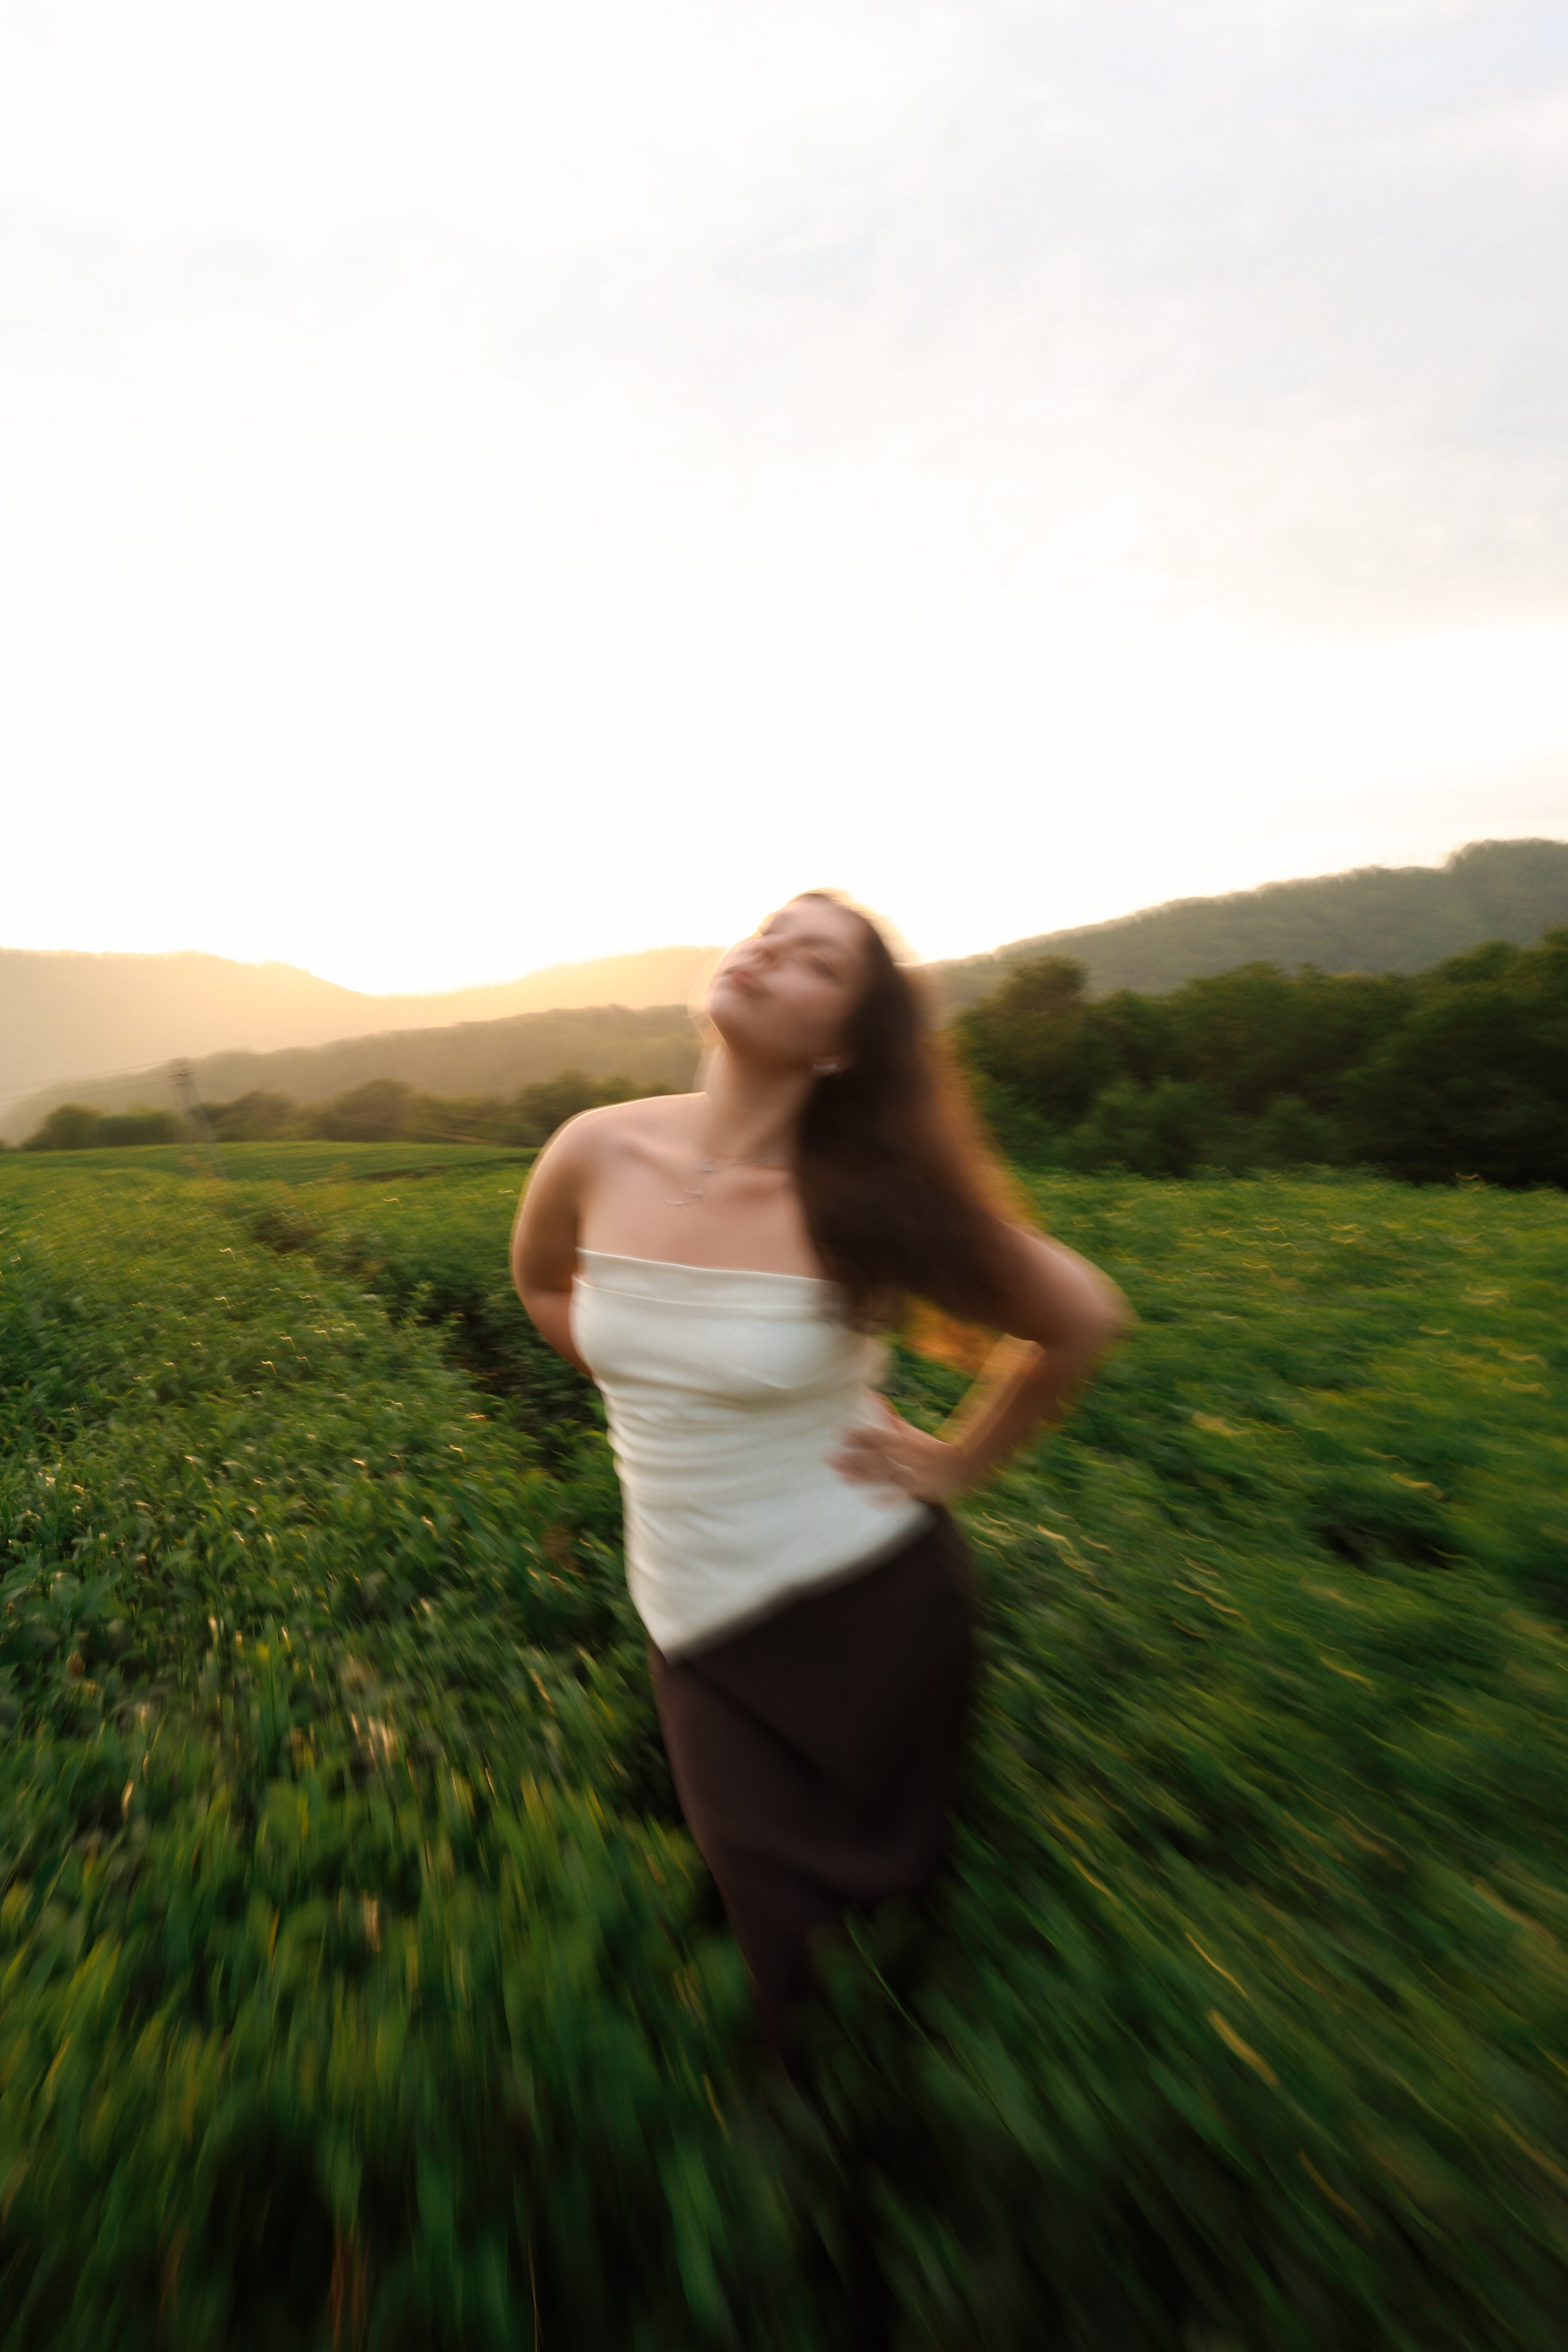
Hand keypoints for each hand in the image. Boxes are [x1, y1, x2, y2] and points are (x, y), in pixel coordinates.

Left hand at [829, 1395, 969, 1503]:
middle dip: (851, 1457)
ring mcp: (910, 1473)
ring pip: (883, 1474)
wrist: (961, 1462)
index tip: (839, 1435)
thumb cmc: (929, 1446)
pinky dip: (885, 1497)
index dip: (858, 1435)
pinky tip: (868, 1499)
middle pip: (873, 1456)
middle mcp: (903, 1455)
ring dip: (862, 1475)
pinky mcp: (917, 1489)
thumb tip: (868, 1393)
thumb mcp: (908, 1430)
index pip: (876, 1435)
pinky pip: (900, 1494)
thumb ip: (887, 1415)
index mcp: (901, 1440)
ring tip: (842, 1476)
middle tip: (829, 1459)